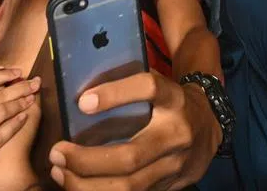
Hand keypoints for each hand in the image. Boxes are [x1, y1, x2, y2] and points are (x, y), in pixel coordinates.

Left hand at [49, 72, 219, 189]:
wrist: (210, 125)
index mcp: (173, 99)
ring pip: (129, 185)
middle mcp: (177, 133)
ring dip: (88, 183)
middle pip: (130, 155)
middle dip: (87, 159)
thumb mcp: (158, 86)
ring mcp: (175, 165)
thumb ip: (129, 89)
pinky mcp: (170, 186)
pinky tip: (78, 187)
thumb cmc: (170, 101)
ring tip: (60, 172)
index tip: (82, 102)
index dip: (116, 94)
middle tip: (57, 152)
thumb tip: (79, 95)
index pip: (149, 89)